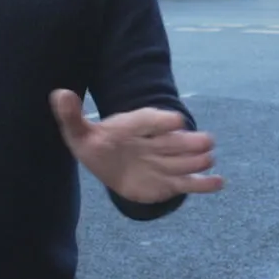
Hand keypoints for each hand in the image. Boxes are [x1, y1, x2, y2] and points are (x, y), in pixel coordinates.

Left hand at [50, 90, 224, 203]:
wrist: (110, 163)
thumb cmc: (96, 145)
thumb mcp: (79, 133)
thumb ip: (71, 117)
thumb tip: (59, 93)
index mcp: (132, 126)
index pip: (147, 121)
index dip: (161, 121)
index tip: (175, 121)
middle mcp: (153, 142)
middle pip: (171, 141)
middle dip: (187, 142)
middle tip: (207, 141)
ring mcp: (163, 162)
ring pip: (181, 161)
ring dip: (196, 161)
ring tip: (209, 159)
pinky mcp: (168, 182)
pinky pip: (187, 183)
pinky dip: (203, 184)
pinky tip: (219, 182)